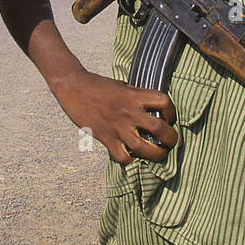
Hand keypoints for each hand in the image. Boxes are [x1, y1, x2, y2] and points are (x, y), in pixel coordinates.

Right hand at [51, 68, 178, 164]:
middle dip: (171, 138)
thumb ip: (136, 96)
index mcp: (134, 95)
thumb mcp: (122, 85)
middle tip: (171, 141)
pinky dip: (129, 159)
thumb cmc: (97, 84)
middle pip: (159, 129)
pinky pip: (122, 156)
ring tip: (159, 154)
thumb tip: (150, 108)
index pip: (164, 102)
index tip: (169, 117)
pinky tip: (131, 155)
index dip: (172, 111)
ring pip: (143, 148)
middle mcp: (128, 111)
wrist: (72, 86)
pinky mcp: (105, 137)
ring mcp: (116, 126)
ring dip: (156, 154)